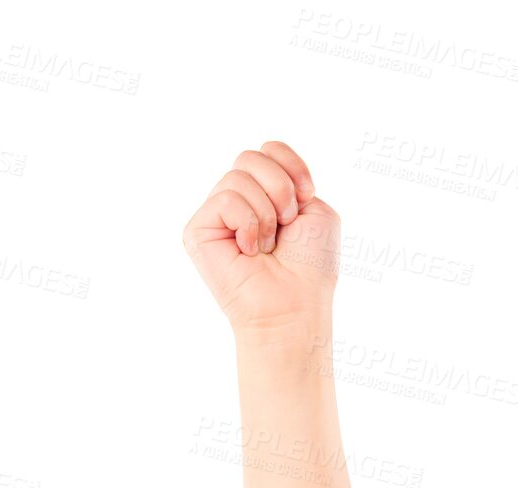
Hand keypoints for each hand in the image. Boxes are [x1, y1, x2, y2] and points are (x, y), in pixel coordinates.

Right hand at [181, 140, 339, 334]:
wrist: (295, 307)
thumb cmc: (311, 269)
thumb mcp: (319, 214)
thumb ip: (293, 178)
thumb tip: (262, 163)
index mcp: (266, 196)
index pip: (269, 150)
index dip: (291, 166)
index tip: (307, 198)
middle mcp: (238, 202)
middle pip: (251, 156)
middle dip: (281, 189)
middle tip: (287, 225)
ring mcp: (216, 216)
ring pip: (238, 176)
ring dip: (267, 214)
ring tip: (268, 246)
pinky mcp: (198, 230)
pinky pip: (226, 199)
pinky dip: (248, 223)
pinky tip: (249, 251)